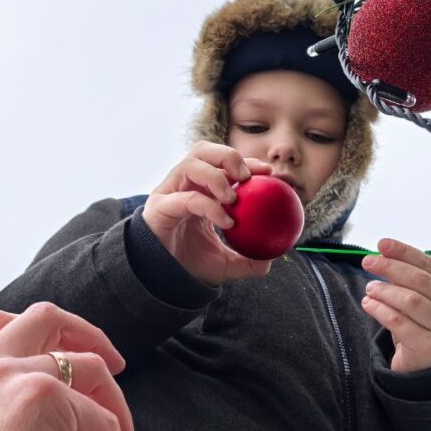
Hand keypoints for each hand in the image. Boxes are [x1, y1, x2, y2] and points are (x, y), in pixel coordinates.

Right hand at [0, 302, 136, 430]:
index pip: (2, 328)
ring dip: (118, 412)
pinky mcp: (43, 400)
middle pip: (47, 318)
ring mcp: (11, 377)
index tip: (71, 360)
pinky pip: (105, 422)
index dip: (46, 337)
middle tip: (115, 369)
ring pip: (91, 368)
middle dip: (90, 337)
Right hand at [142, 142, 274, 285]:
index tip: (269, 172)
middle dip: (228, 156)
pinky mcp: (158, 206)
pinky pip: (186, 197)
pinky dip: (209, 205)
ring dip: (216, 176)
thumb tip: (272, 260)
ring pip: (190, 164)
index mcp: (199, 189)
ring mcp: (168, 193)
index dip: (245, 162)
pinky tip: (227, 220)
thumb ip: (248, 260)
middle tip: (248, 176)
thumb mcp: (226, 263)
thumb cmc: (190, 265)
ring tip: (234, 197)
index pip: (222, 164)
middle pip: (203, 151)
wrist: (163, 279)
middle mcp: (182, 185)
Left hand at [361, 239, 430, 373]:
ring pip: (411, 301)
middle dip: (391, 267)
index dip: (404, 252)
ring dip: (385, 291)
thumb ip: (410, 280)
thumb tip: (383, 253)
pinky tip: (369, 304)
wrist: (430, 369)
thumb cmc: (424, 327)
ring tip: (370, 288)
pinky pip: (399, 322)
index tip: (382, 244)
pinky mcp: (430, 348)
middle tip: (368, 262)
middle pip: (421, 281)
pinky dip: (380, 310)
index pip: (430, 266)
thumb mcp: (425, 301)